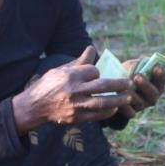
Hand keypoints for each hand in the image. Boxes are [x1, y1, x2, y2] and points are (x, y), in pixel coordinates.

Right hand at [12, 46, 132, 133]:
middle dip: (119, 84)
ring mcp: (76, 105)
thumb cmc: (48, 85)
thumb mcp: (61, 70)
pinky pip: (97, 116)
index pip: (93, 71)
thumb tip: (92, 48)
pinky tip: (115, 109)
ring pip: (102, 102)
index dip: (97, 72)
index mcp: (70, 75)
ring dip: (118, 100)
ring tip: (128, 97)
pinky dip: (108, 112)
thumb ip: (79, 61)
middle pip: (102, 86)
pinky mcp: (76, 118)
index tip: (97, 74)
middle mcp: (74, 90)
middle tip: (130, 83)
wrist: (34, 107)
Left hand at [116, 60, 164, 121]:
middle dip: (145, 84)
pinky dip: (124, 106)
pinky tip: (117, 98)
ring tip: (123, 88)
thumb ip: (137, 64)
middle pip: (153, 93)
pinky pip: (129, 111)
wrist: (113, 89)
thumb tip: (140, 62)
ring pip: (140, 102)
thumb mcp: (131, 66)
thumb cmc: (127, 74)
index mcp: (156, 84)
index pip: (162, 79)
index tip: (156, 67)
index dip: (160, 74)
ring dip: (132, 94)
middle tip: (137, 76)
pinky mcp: (132, 113)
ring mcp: (143, 105)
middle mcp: (152, 96)